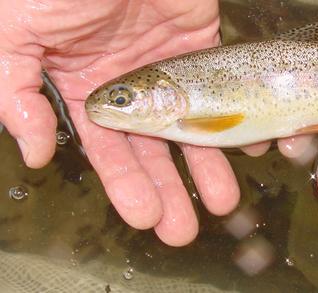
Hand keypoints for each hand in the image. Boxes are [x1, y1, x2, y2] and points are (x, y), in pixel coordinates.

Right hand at [0, 0, 238, 245]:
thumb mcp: (14, 35)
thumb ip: (16, 95)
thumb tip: (34, 155)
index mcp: (85, 84)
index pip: (108, 148)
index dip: (125, 183)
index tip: (146, 215)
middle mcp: (129, 82)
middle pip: (152, 148)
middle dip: (167, 187)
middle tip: (184, 225)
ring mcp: (167, 65)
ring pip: (190, 124)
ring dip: (205, 163)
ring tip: (222, 199)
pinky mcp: (200, 43)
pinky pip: (219, 88)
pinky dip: (233, 115)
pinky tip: (246, 146)